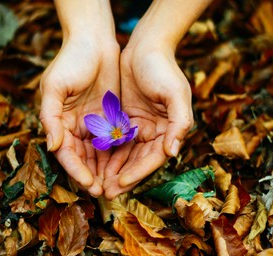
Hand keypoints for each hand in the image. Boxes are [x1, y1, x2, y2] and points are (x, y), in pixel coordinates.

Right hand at [39, 37, 119, 196]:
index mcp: (59, 122)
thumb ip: (51, 117)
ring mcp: (94, 123)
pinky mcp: (111, 117)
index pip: (67, 154)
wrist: (95, 40)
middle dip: (93, 176)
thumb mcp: (55, 86)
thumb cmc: (71, 60)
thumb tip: (52, 146)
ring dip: (107, 170)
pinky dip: (119, 154)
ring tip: (117, 186)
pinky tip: (128, 167)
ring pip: (100, 153)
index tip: (89, 185)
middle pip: (84, 158)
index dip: (76, 170)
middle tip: (106, 193)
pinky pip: (115, 140)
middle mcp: (76, 127)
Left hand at [103, 45, 193, 198]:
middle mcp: (154, 133)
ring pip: (124, 155)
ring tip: (96, 184)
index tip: (120, 184)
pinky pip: (113, 141)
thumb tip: (173, 152)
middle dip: (121, 178)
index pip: (152, 159)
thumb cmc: (163, 68)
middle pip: (137, 162)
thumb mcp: (176, 93)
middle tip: (104, 193)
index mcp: (169, 130)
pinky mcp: (123, 120)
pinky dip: (105, 154)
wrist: (145, 46)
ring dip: (111, 170)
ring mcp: (138, 127)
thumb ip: (179, 122)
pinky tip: (93, 164)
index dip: (137, 173)